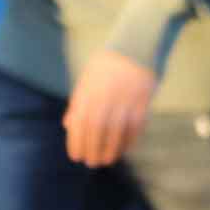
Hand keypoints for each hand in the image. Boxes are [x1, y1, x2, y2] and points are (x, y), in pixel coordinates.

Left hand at [62, 50, 157, 166]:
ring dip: (110, 150)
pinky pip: (134, 129)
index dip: (76, 143)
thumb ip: (77, 102)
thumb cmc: (107, 65)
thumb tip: (68, 125)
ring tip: (107, 160)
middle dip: (93, 150)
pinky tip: (123, 148)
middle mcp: (105, 99)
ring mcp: (124, 102)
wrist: (135, 46)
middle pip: (96, 132)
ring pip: (116, 133)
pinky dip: (128, 141)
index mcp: (88, 93)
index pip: (79, 124)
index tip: (76, 156)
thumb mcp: (86, 79)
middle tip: (92, 163)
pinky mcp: (141, 104)